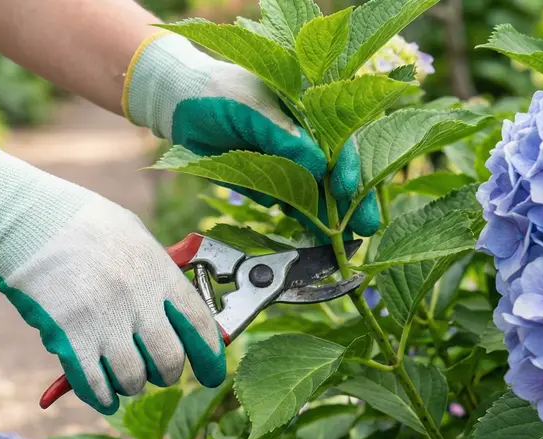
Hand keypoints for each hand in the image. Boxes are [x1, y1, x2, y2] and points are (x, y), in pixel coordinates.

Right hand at [0, 146, 224, 414]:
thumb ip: (161, 273)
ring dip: (132, 385)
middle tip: (160, 372)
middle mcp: (138, 300)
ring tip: (127, 377)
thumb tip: (184, 310)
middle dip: (168, 374)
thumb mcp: (136, 237)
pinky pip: (94, 384)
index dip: (211, 357)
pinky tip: (105, 396)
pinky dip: (102, 397)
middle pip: (169, 361)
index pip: (200, 326)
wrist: (28, 218)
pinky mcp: (68, 337)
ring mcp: (103, 321)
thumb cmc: (84, 223)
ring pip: (133, 379)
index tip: (212, 374)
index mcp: (160, 272)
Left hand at [124, 32, 380, 236]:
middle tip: (366, 229)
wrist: (175, 105)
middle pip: (338, 173)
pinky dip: (300, 218)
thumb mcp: (251, 108)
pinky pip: (290, 203)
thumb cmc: (215, 93)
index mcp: (309, 110)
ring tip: (339, 241)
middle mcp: (306, 138)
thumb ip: (283, 137)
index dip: (350, 166)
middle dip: (353, 203)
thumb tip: (319, 167)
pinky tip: (312, 235)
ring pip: (316, 193)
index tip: (348, 191)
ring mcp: (288, 160)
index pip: (341, 141)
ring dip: (328, 218)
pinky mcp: (270, 180)